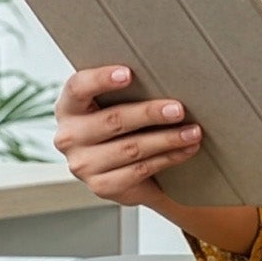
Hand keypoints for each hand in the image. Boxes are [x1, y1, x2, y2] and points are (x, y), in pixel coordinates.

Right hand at [53, 65, 202, 204]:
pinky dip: (168, 158)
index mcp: (68, 108)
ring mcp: (83, 166)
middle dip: (150, 113)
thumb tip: (164, 75)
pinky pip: (140, 169)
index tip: (128, 73)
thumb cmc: (120, 126)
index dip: (101, 79)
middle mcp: (69, 137)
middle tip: (178, 109)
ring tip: (193, 131)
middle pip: (114, 120)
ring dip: (167, 139)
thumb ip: (125, 91)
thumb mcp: (113, 105)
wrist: (121, 170)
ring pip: (131, 148)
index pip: (78, 87)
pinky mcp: (102, 187)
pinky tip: (186, 149)